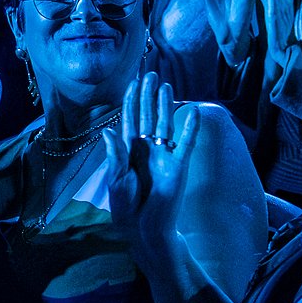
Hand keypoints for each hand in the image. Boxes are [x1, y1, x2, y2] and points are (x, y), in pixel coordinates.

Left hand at [101, 73, 198, 246]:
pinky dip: (189, 127)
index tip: (132, 82)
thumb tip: (108, 131)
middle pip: (147, 115)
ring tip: (165, 84)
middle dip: (147, 95)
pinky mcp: (177, 166)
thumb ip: (114, 156)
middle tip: (150, 74)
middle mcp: (146, 149)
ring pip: (164, 123)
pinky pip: (184, 143)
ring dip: (164, 104)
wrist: (144, 228)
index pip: (129, 119)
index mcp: (128, 151)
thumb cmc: (126, 207)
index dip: (130, 100)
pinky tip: (193, 111)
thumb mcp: (115, 181)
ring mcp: (163, 156)